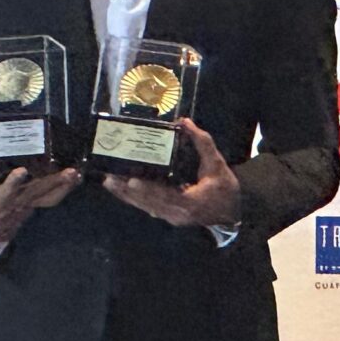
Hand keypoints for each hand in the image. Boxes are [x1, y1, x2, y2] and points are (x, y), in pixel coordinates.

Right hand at [0, 162, 81, 247]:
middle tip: (70, 171)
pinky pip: (53, 197)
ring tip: (77, 173)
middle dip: (54, 181)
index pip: (7, 190)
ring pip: (49, 195)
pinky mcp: (36, 203)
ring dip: (64, 185)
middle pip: (38, 190)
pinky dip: (64, 188)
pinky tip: (76, 178)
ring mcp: (30, 203)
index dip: (14, 182)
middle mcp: (18, 201)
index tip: (21, 171)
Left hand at [105, 121, 242, 227]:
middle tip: (110, 177)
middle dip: (127, 190)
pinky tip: (122, 190)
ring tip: (109, 182)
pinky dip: (134, 199)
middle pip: (148, 202)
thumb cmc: (225, 192)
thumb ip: (203, 144)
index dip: (148, 189)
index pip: (166, 195)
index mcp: (191, 202)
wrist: (231, 217)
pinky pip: (147, 207)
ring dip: (125, 195)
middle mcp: (177, 213)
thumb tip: (186, 123)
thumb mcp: (218, 167)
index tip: (132, 182)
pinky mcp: (167, 216)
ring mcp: (170, 217)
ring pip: (144, 206)